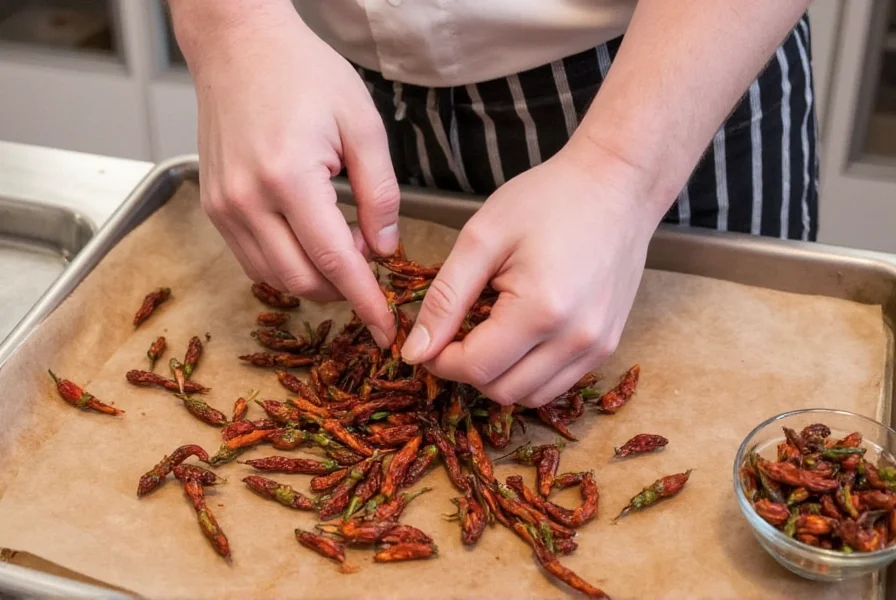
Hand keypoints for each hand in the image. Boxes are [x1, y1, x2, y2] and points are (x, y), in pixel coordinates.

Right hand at [175, 2, 397, 345]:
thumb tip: (385, 247)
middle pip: (300, 280)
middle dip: (342, 289)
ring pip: (273, 277)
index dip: (364, 300)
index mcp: (288, 177)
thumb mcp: (362, 124)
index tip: (384, 327)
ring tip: (342, 243)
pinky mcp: (214, 206)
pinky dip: (286, 264)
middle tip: (370, 264)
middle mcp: (247, 200)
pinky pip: (252, 259)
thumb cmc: (303, 72)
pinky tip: (308, 240)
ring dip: (314, 278)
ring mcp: (223, 206)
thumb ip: (380, 193)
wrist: (239, 45)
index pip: (334, 260)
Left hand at [400, 143, 665, 406]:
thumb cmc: (548, 200)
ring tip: (489, 332)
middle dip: (467, 370)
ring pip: (530, 395)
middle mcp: (576, 339)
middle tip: (456, 332)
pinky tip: (517, 338)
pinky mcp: (607, 346)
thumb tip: (415, 351)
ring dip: (498, 376)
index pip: (476, 367)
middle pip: (502, 391)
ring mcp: (598, 347)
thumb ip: (445, 298)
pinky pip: (556, 384)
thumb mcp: (482, 238)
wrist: (616, 186)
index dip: (440, 360)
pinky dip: (527, 373)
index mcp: (542, 309)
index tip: (427, 338)